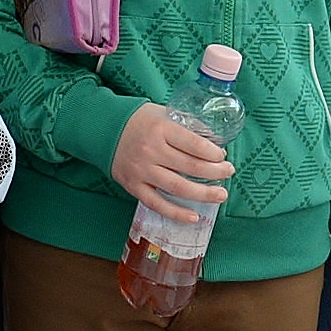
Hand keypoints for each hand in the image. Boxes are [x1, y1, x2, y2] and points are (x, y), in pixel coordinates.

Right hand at [111, 102, 231, 223]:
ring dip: (204, 193)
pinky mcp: (133, 185)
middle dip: (216, 172)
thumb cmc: (138, 121)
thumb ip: (186, 125)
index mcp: (161, 129)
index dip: (214, 153)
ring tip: (221, 195)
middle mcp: (151, 150)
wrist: (102, 128)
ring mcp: (142, 170)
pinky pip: (157, 203)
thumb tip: (213, 141)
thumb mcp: (162, 113)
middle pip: (191, 166)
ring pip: (178, 187)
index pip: (195, 144)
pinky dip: (176, 212)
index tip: (222, 156)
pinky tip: (194, 216)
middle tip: (228, 173)